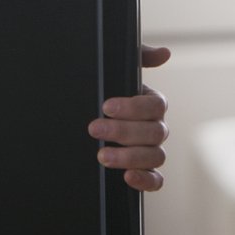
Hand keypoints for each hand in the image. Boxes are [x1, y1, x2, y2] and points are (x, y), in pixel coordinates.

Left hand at [90, 45, 170, 192]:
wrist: (70, 115)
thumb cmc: (98, 92)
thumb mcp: (110, 70)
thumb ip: (136, 57)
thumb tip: (163, 54)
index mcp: (148, 104)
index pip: (155, 106)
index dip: (133, 107)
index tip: (106, 106)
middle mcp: (153, 128)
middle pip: (155, 132)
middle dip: (124, 131)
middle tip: (94, 129)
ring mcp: (148, 151)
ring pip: (156, 156)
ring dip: (131, 157)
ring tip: (102, 155)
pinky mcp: (141, 171)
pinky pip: (156, 180)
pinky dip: (146, 180)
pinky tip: (128, 177)